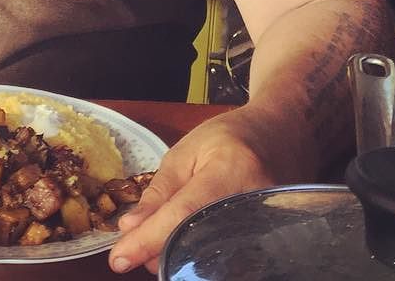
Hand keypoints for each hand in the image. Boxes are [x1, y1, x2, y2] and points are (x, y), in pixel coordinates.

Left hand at [109, 108, 281, 274]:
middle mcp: (254, 202)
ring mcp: (267, 225)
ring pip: (211, 258)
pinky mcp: (268, 241)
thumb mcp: (185, 152)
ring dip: (176, 256)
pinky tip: (180, 248)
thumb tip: (131, 228)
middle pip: (198, 242)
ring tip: (156, 243)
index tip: (118, 259)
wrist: (275, 136)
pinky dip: (197, 257)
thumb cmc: (227, 138)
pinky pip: (226, 259)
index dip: (149, 239)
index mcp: (229, 171)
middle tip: (134, 249)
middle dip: (159, 251)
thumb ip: (159, 191)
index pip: (183, 214)